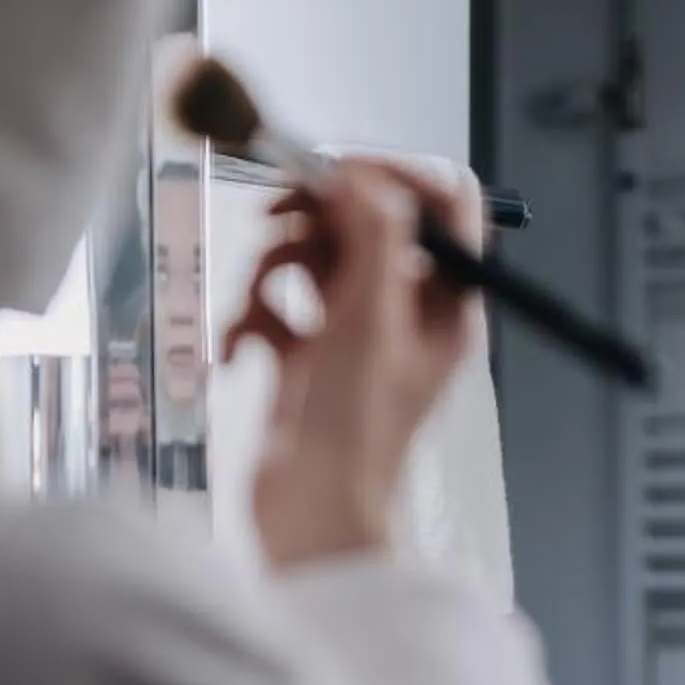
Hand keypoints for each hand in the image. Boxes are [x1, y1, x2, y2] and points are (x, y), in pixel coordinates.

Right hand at [223, 158, 478, 569]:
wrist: (312, 515)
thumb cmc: (355, 431)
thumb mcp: (369, 318)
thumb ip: (371, 235)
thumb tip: (356, 174)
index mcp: (445, 303)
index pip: (440, 204)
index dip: (392, 175)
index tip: (336, 170)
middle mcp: (406, 312)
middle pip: (364, 222)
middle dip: (313, 219)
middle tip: (275, 215)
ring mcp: (355, 334)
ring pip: (312, 259)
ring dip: (272, 273)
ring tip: (255, 308)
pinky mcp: (307, 356)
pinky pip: (277, 306)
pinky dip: (252, 320)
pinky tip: (240, 352)